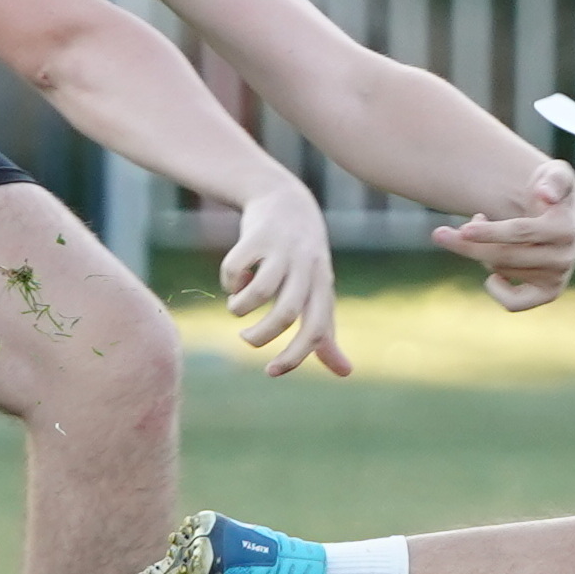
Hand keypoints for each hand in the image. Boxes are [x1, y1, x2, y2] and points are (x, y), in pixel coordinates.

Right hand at [221, 180, 349, 377]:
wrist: (285, 200)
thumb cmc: (304, 259)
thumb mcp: (319, 291)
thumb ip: (327, 333)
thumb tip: (345, 373)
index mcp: (321, 288)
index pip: (316, 331)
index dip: (295, 355)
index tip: (271, 372)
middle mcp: (305, 269)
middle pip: (286, 313)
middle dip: (261, 336)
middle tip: (246, 338)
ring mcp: (282, 250)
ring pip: (261, 291)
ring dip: (241, 308)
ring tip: (236, 307)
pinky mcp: (257, 235)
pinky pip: (236, 266)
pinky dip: (229, 280)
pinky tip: (233, 280)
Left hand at [430, 160, 574, 312]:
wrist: (565, 215)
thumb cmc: (550, 190)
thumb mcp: (556, 174)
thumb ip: (554, 178)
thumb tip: (545, 194)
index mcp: (566, 228)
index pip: (520, 232)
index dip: (489, 232)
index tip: (463, 230)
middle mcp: (564, 257)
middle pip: (503, 256)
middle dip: (468, 245)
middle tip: (439, 233)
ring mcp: (557, 278)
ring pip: (500, 270)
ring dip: (482, 251)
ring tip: (486, 229)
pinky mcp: (549, 293)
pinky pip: (513, 303)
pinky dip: (497, 289)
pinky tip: (493, 274)